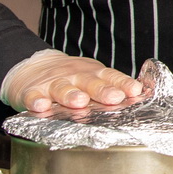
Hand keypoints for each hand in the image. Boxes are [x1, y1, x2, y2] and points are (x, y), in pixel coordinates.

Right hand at [0, 49, 141, 111]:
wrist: (32, 67)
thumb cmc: (71, 77)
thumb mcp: (93, 77)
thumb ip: (113, 87)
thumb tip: (141, 96)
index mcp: (93, 74)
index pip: (111, 77)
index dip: (123, 84)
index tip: (135, 90)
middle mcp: (75, 76)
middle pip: (90, 83)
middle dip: (102, 90)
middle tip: (113, 98)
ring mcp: (53, 83)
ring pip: (63, 88)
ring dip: (71, 95)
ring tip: (79, 102)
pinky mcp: (31, 91)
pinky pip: (33, 96)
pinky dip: (36, 101)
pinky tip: (41, 106)